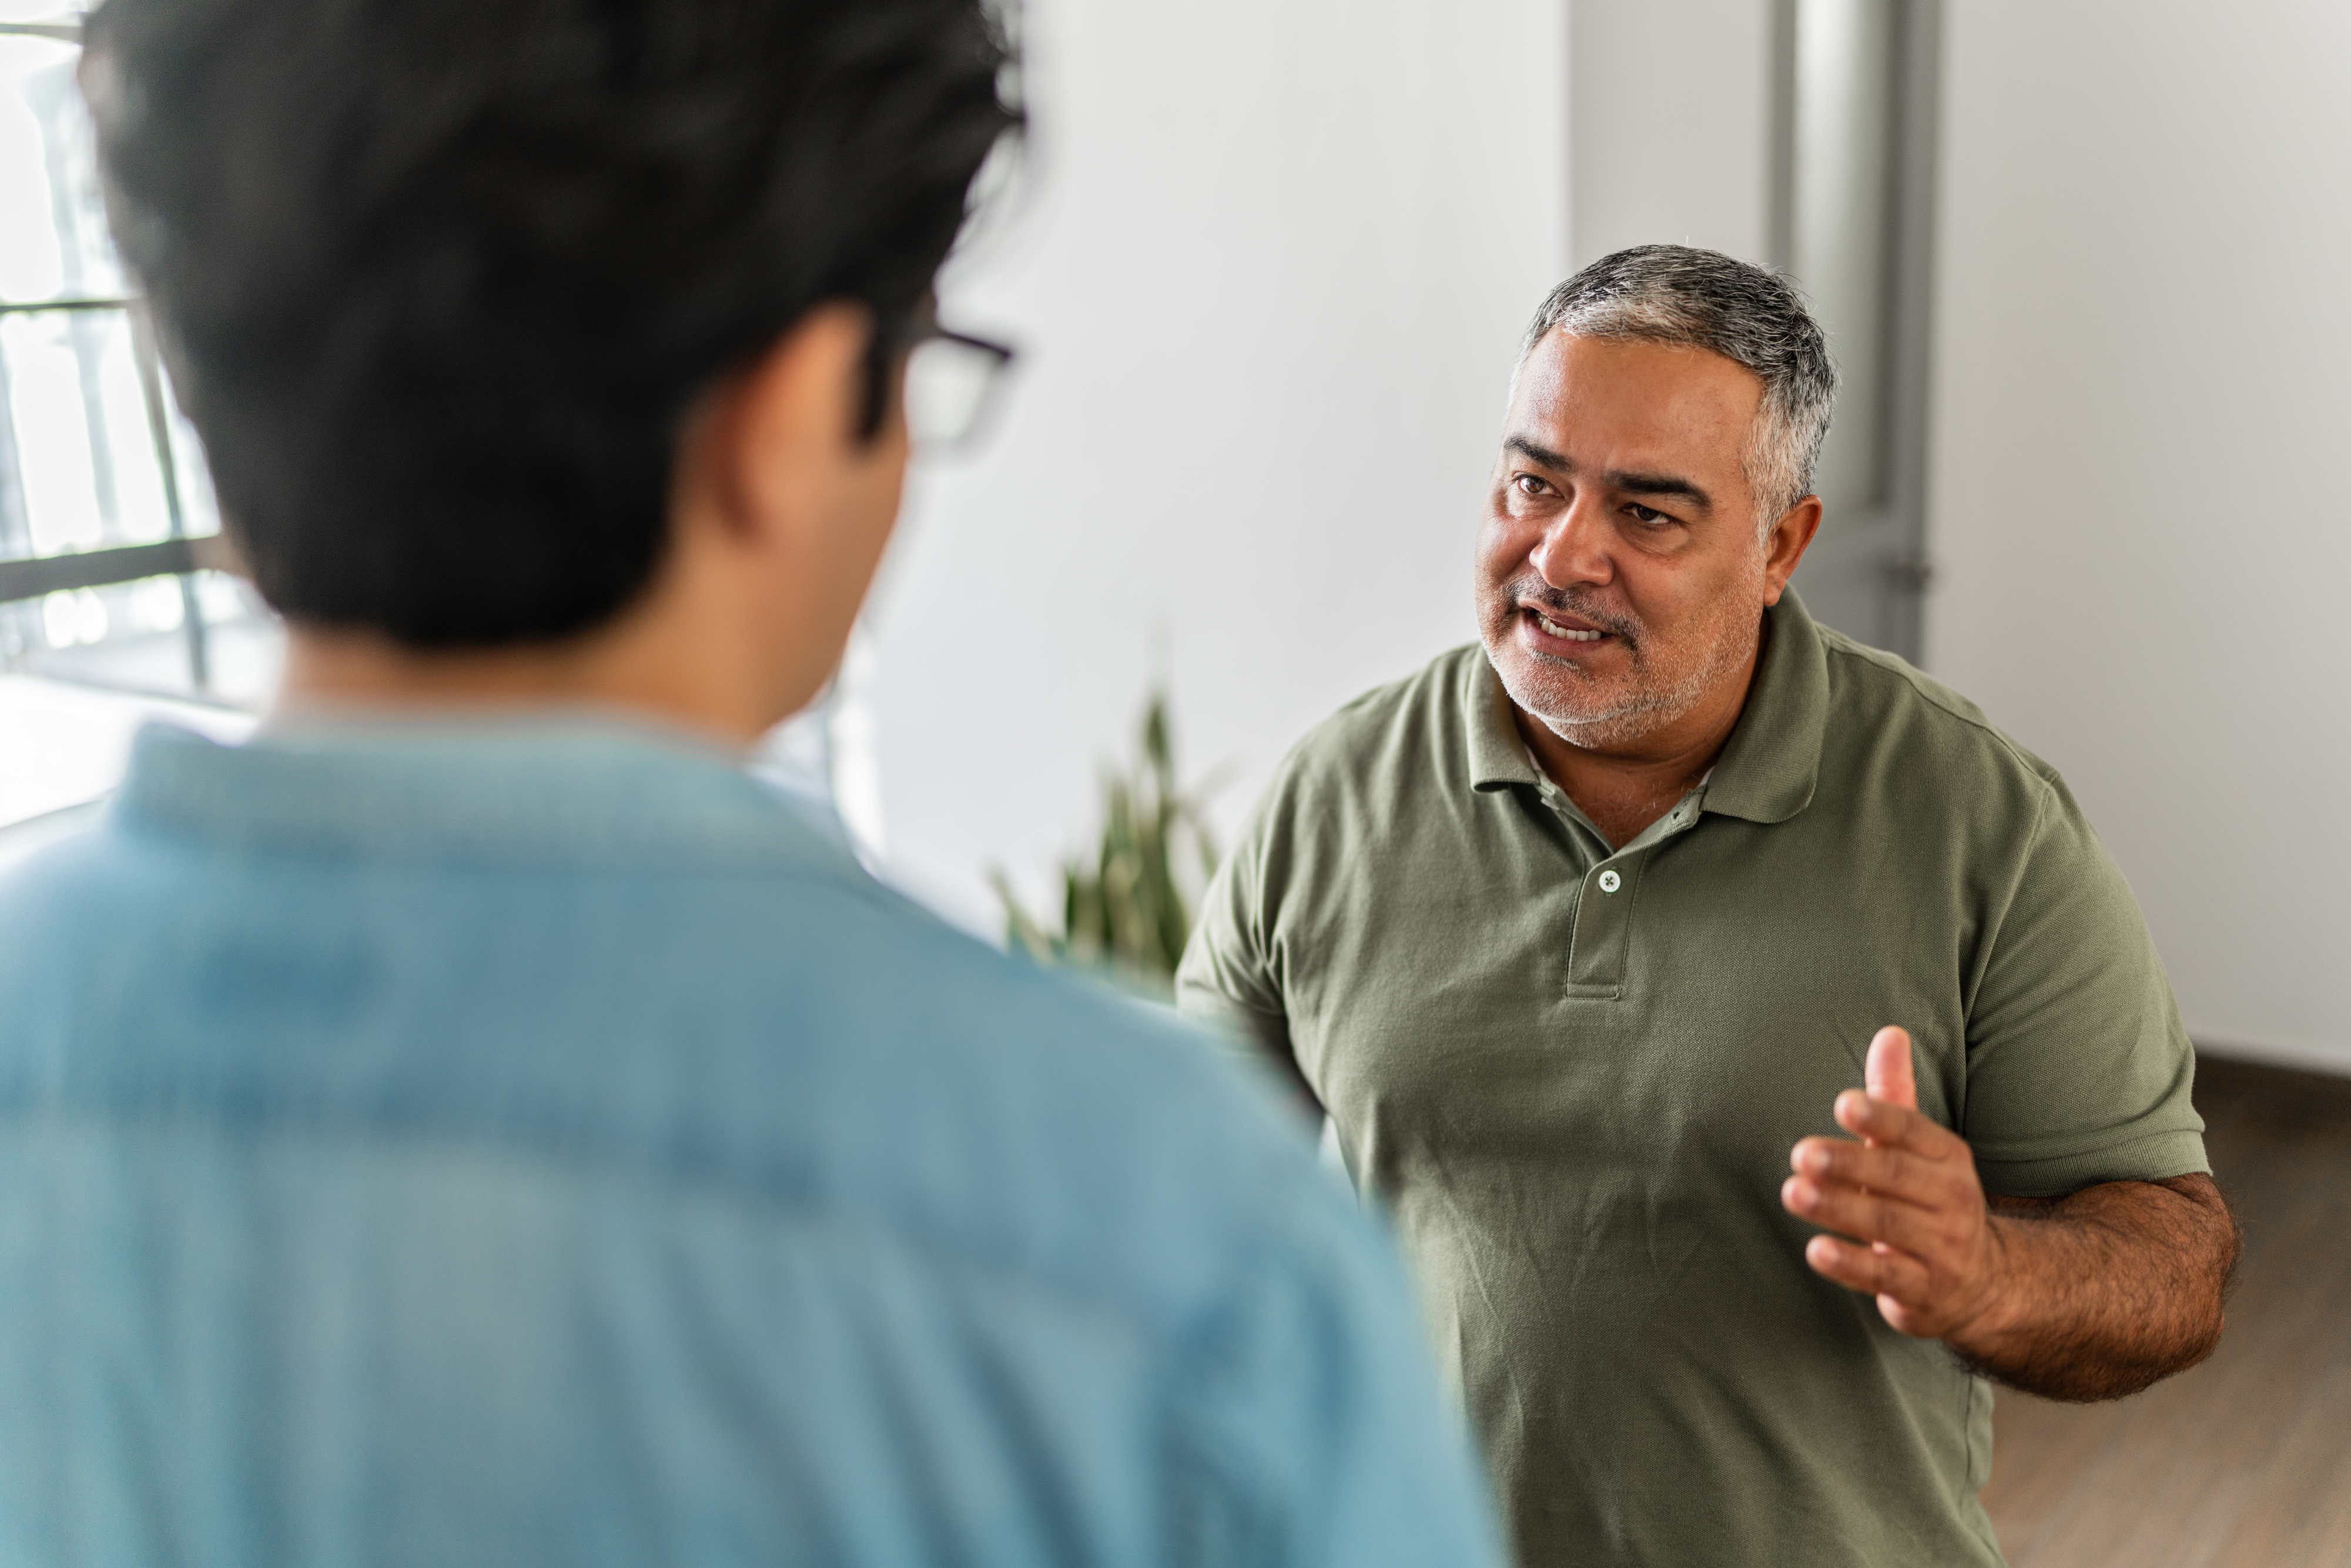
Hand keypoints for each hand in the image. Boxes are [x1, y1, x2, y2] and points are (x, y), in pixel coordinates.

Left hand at [1781, 1026, 2010, 1340]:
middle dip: (1848, 1164)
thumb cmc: (1930, 1199)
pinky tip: (1816, 1251)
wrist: (1983, 1282)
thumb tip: (1889, 1032)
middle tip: (1801, 1154)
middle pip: (1896, 1177)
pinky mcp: (1925, 1292)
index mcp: (1949, 1157)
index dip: (1882, 1117)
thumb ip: (1895, 1096)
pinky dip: (1851, 1265)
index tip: (1843, 1105)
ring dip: (1839, 1209)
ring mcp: (1942, 1249)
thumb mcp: (1921, 1149)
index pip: (1915, 1131)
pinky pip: (1887, 1276)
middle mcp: (1953, 1200)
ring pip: (1888, 1225)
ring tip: (1793, 1192)